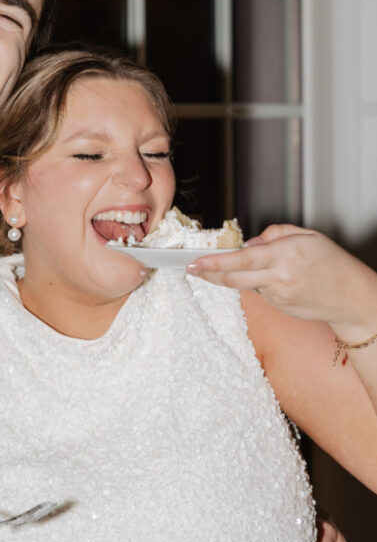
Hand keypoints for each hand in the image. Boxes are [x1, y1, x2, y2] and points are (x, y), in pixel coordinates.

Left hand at [187, 224, 376, 334]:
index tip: (195, 262)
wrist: (352, 297)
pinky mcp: (279, 307)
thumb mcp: (308, 235)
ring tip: (253, 265)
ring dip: (237, 275)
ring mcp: (278, 296)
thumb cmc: (333, 263)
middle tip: (191, 268)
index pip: (242, 259)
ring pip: (246, 283)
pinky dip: (258, 282)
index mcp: (286, 254)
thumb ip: (275, 234)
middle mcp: (280, 277)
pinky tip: (275, 278)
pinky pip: (259, 291)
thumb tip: (250, 242)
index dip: (215, 262)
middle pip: (234, 278)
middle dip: (209, 273)